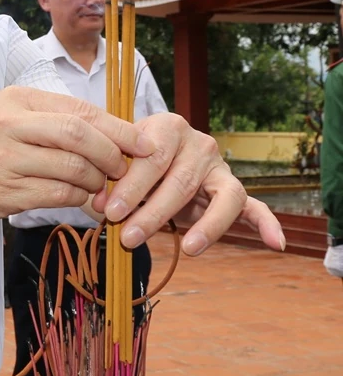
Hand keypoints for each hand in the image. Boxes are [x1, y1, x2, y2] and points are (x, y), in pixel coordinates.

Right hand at [0, 86, 154, 221]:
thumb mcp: (9, 113)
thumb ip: (54, 119)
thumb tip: (115, 134)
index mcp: (16, 100)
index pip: (80, 111)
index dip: (120, 129)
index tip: (144, 144)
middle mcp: (7, 125)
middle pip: (78, 136)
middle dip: (112, 156)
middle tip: (124, 170)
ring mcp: (3, 161)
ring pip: (71, 169)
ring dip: (96, 182)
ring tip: (100, 188)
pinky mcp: (2, 194)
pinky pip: (55, 196)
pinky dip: (77, 200)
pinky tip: (82, 201)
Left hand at [92, 113, 283, 254]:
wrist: (150, 155)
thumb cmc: (130, 161)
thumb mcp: (117, 163)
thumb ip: (110, 181)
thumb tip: (98, 206)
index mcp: (168, 126)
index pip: (152, 157)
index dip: (130, 187)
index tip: (108, 212)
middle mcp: (200, 143)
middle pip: (182, 180)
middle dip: (153, 212)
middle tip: (128, 237)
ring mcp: (220, 167)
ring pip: (222, 196)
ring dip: (206, 227)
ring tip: (189, 249)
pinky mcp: (234, 190)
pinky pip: (256, 207)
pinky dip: (268, 224)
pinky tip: (276, 244)